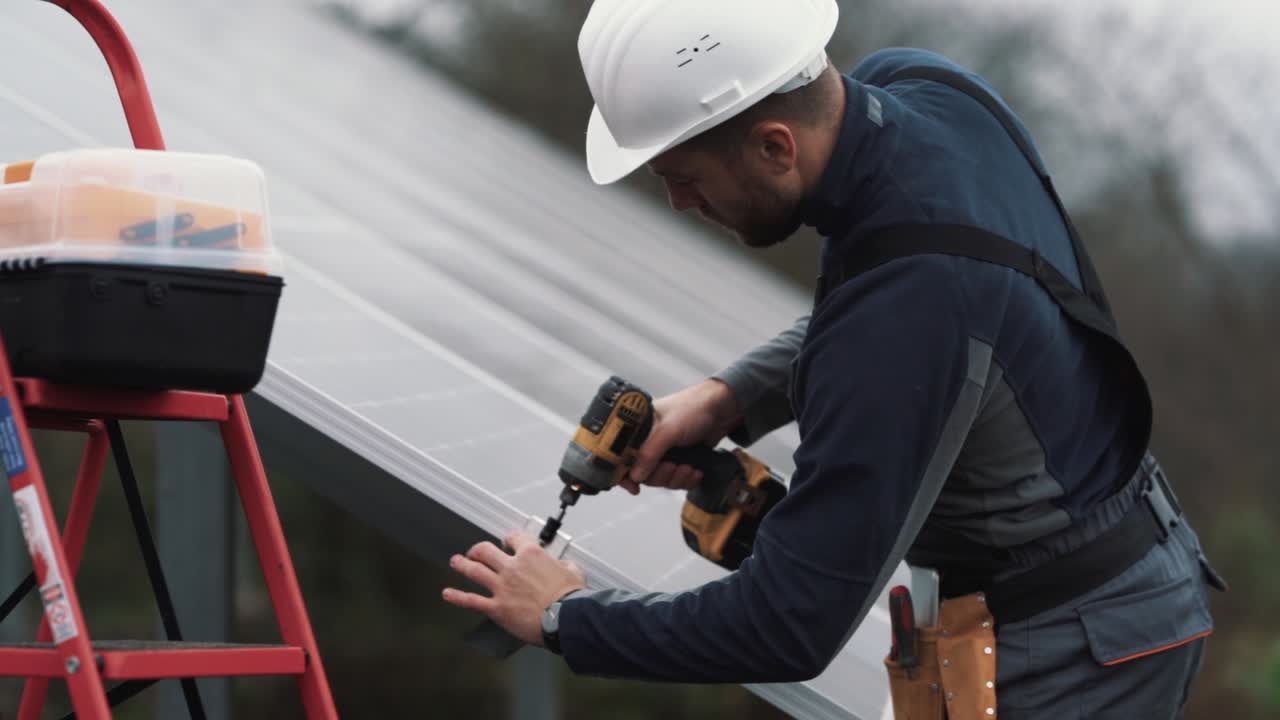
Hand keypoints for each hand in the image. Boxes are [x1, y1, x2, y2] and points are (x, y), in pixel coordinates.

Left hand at [442, 531, 586, 645]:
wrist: (566, 619)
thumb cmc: (571, 597)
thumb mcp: (573, 571)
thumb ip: (562, 564)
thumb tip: (561, 566)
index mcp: (531, 555)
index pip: (514, 537)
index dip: (509, 538)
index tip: (508, 541)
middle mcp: (512, 568)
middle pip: (486, 550)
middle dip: (478, 549)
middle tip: (475, 552)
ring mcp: (502, 587)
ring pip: (475, 571)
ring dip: (462, 564)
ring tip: (455, 562)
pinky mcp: (497, 608)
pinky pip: (471, 601)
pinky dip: (457, 597)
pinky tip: (447, 593)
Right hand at [623, 378, 740, 494]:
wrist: (721, 410)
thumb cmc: (692, 408)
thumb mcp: (668, 430)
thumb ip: (650, 453)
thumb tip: (635, 475)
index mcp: (637, 430)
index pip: (620, 456)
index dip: (623, 473)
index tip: (634, 487)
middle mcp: (648, 442)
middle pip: (642, 473)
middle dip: (660, 475)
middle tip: (672, 467)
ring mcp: (663, 452)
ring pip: (660, 479)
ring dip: (676, 478)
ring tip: (688, 467)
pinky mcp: (678, 460)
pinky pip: (675, 480)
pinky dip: (686, 479)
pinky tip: (695, 470)